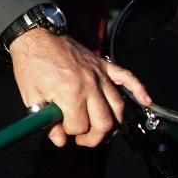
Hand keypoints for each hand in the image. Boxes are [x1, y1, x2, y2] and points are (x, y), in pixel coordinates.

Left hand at [7, 29, 150, 147]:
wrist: (36, 36)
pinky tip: (147, 101)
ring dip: (113, 124)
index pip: (80, 126)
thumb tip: (60, 141)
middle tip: (83, 139)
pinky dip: (139, 90)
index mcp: (71, 92)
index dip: (70, 133)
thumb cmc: (31, 65)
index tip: (62, 131)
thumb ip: (46, 121)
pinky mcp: (104, 65)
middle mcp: (90, 84)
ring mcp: (100, 74)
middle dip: (94, 137)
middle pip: (105, 122)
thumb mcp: (31, 96)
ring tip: (102, 131)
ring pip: (118, 107)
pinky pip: (127, 78)